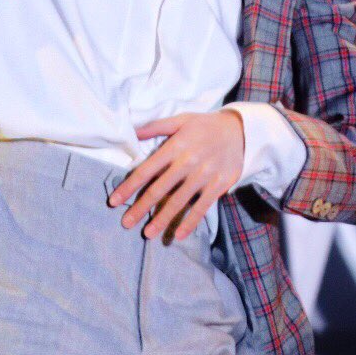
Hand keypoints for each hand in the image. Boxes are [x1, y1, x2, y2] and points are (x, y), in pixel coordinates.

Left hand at [108, 109, 243, 239]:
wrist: (240, 130)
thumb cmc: (205, 125)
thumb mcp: (180, 120)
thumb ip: (155, 127)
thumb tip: (131, 132)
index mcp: (175, 146)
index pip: (146, 170)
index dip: (129, 186)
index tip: (114, 200)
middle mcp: (188, 162)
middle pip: (159, 189)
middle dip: (140, 208)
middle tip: (126, 223)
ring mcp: (204, 175)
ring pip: (178, 201)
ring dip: (162, 219)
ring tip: (147, 233)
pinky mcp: (219, 185)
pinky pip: (202, 207)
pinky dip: (190, 222)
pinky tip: (178, 234)